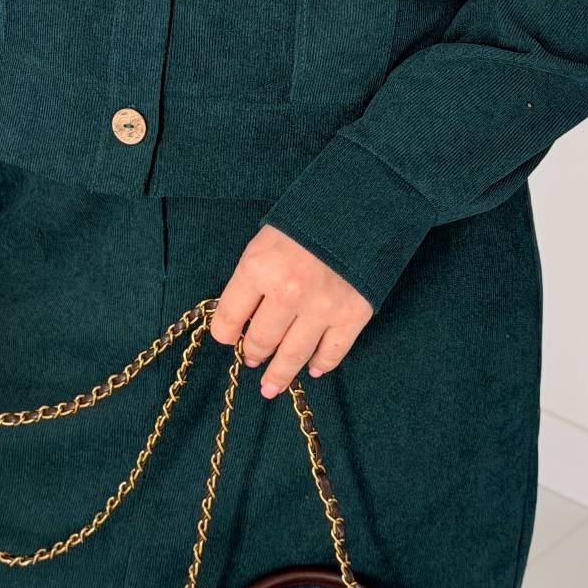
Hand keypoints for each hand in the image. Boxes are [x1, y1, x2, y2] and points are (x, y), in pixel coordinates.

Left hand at [209, 226, 372, 397]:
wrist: (363, 202)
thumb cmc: (308, 216)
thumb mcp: (268, 238)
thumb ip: (255, 276)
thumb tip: (244, 314)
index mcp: (259, 268)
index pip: (229, 318)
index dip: (225, 333)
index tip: (227, 339)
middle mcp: (287, 294)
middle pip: (261, 341)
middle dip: (252, 353)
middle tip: (251, 358)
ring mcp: (321, 309)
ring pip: (293, 357)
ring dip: (279, 375)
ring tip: (270, 386)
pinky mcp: (352, 316)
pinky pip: (331, 353)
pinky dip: (321, 365)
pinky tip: (313, 369)